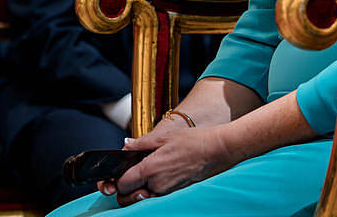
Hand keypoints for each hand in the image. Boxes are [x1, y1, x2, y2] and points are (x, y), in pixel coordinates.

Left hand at [104, 125, 238, 204]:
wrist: (218, 149)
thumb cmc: (194, 140)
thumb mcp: (166, 137)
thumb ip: (142, 143)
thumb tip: (126, 144)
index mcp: (151, 168)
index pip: (122, 183)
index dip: (118, 178)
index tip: (121, 171)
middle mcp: (156, 184)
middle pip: (127, 197)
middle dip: (125, 190)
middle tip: (131, 176)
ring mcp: (166, 190)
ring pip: (141, 198)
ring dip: (138, 191)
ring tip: (146, 176)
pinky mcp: (175, 192)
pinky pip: (156, 196)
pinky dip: (152, 190)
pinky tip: (159, 177)